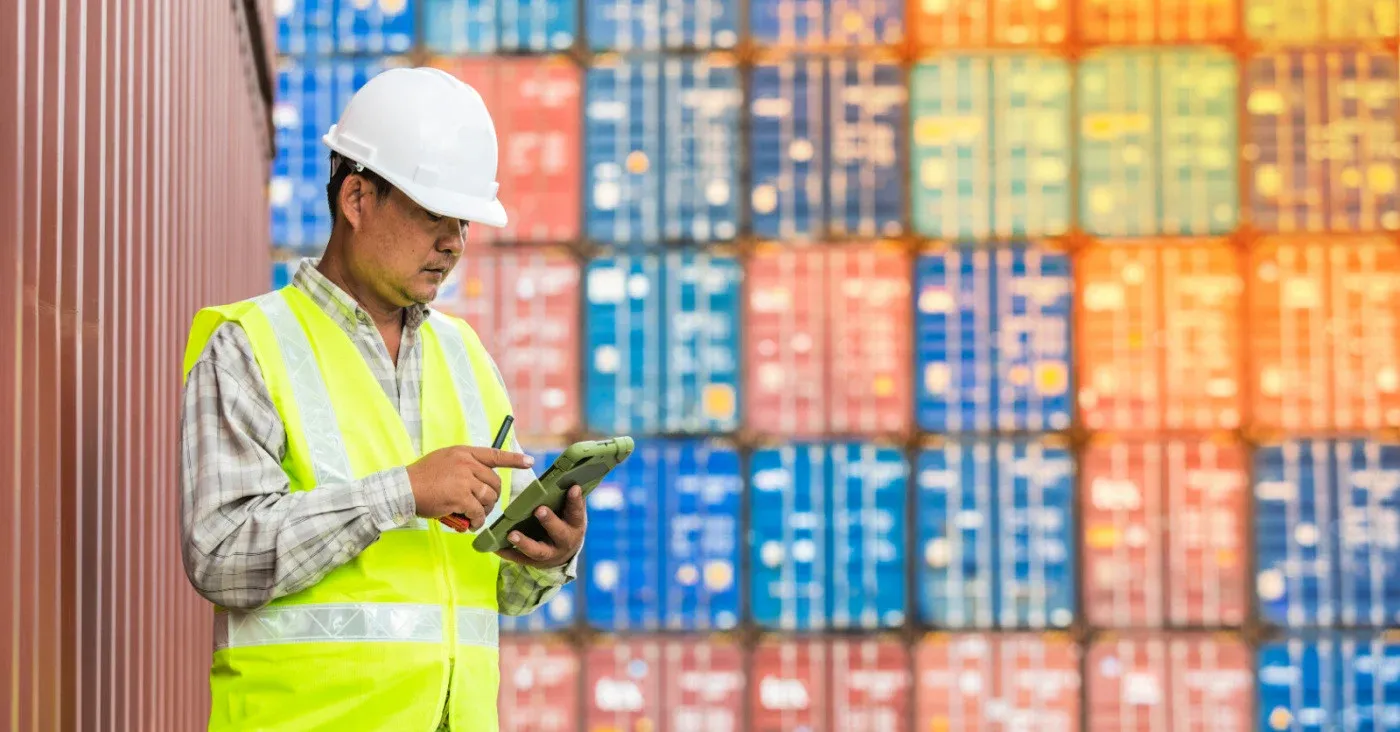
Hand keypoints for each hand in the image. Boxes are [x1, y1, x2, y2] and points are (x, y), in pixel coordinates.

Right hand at [406, 446, 533, 530]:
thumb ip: (463, 464)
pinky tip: (471, 524)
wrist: (403, 489)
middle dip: (493, 497)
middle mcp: (466, 463)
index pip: (494, 454)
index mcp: (464, 452)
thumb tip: (479, 477)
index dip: (514, 460)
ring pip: (488, 498)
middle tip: (485, 507)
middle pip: (494, 483)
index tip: (529, 462)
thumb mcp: (444, 459)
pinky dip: (476, 521)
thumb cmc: (421, 477)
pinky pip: (478, 512)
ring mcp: (464, 479)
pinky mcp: (460, 497)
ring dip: (485, 511)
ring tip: (475, 516)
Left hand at [496, 485, 586, 569]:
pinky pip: (519, 559)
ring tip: (511, 534)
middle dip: (549, 521)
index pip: (576, 512)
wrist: (564, 553)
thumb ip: (567, 499)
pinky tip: (496, 547)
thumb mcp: (571, 513)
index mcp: (575, 525)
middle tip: (539, 509)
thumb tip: (565, 476)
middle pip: (558, 532)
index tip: (573, 487)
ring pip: (538, 550)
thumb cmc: (565, 523)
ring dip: (524, 543)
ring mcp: (549, 554)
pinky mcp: (534, 562)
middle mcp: (565, 542)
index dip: (575, 500)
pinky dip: (508, 553)